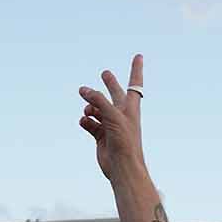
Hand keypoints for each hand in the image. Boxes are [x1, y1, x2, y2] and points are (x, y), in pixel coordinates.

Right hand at [79, 55, 145, 182]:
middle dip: (109, 84)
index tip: (138, 56)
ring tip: (88, 110)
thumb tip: (83, 90)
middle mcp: (121, 114)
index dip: (136, 69)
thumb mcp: (112, 115)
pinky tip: (85, 121)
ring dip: (90, 106)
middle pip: (113, 94)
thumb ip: (98, 99)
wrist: (122, 166)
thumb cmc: (125, 140)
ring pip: (97, 108)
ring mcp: (110, 125)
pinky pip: (90, 122)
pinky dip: (85, 120)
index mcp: (130, 107)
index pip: (134, 84)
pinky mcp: (101, 136)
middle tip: (105, 73)